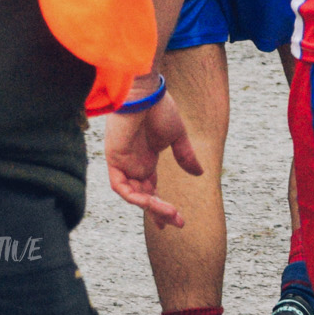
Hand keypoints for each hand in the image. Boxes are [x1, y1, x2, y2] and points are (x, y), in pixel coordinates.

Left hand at [104, 88, 199, 225]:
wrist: (144, 92)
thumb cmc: (159, 107)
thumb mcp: (177, 136)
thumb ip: (185, 156)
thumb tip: (199, 174)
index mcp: (146, 158)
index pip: (150, 188)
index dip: (160, 205)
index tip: (174, 220)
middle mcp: (133, 164)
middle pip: (144, 196)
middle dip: (159, 212)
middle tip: (178, 222)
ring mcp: (123, 162)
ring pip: (134, 195)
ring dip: (151, 207)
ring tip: (171, 214)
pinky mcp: (114, 159)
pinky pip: (120, 186)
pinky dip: (134, 197)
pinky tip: (150, 202)